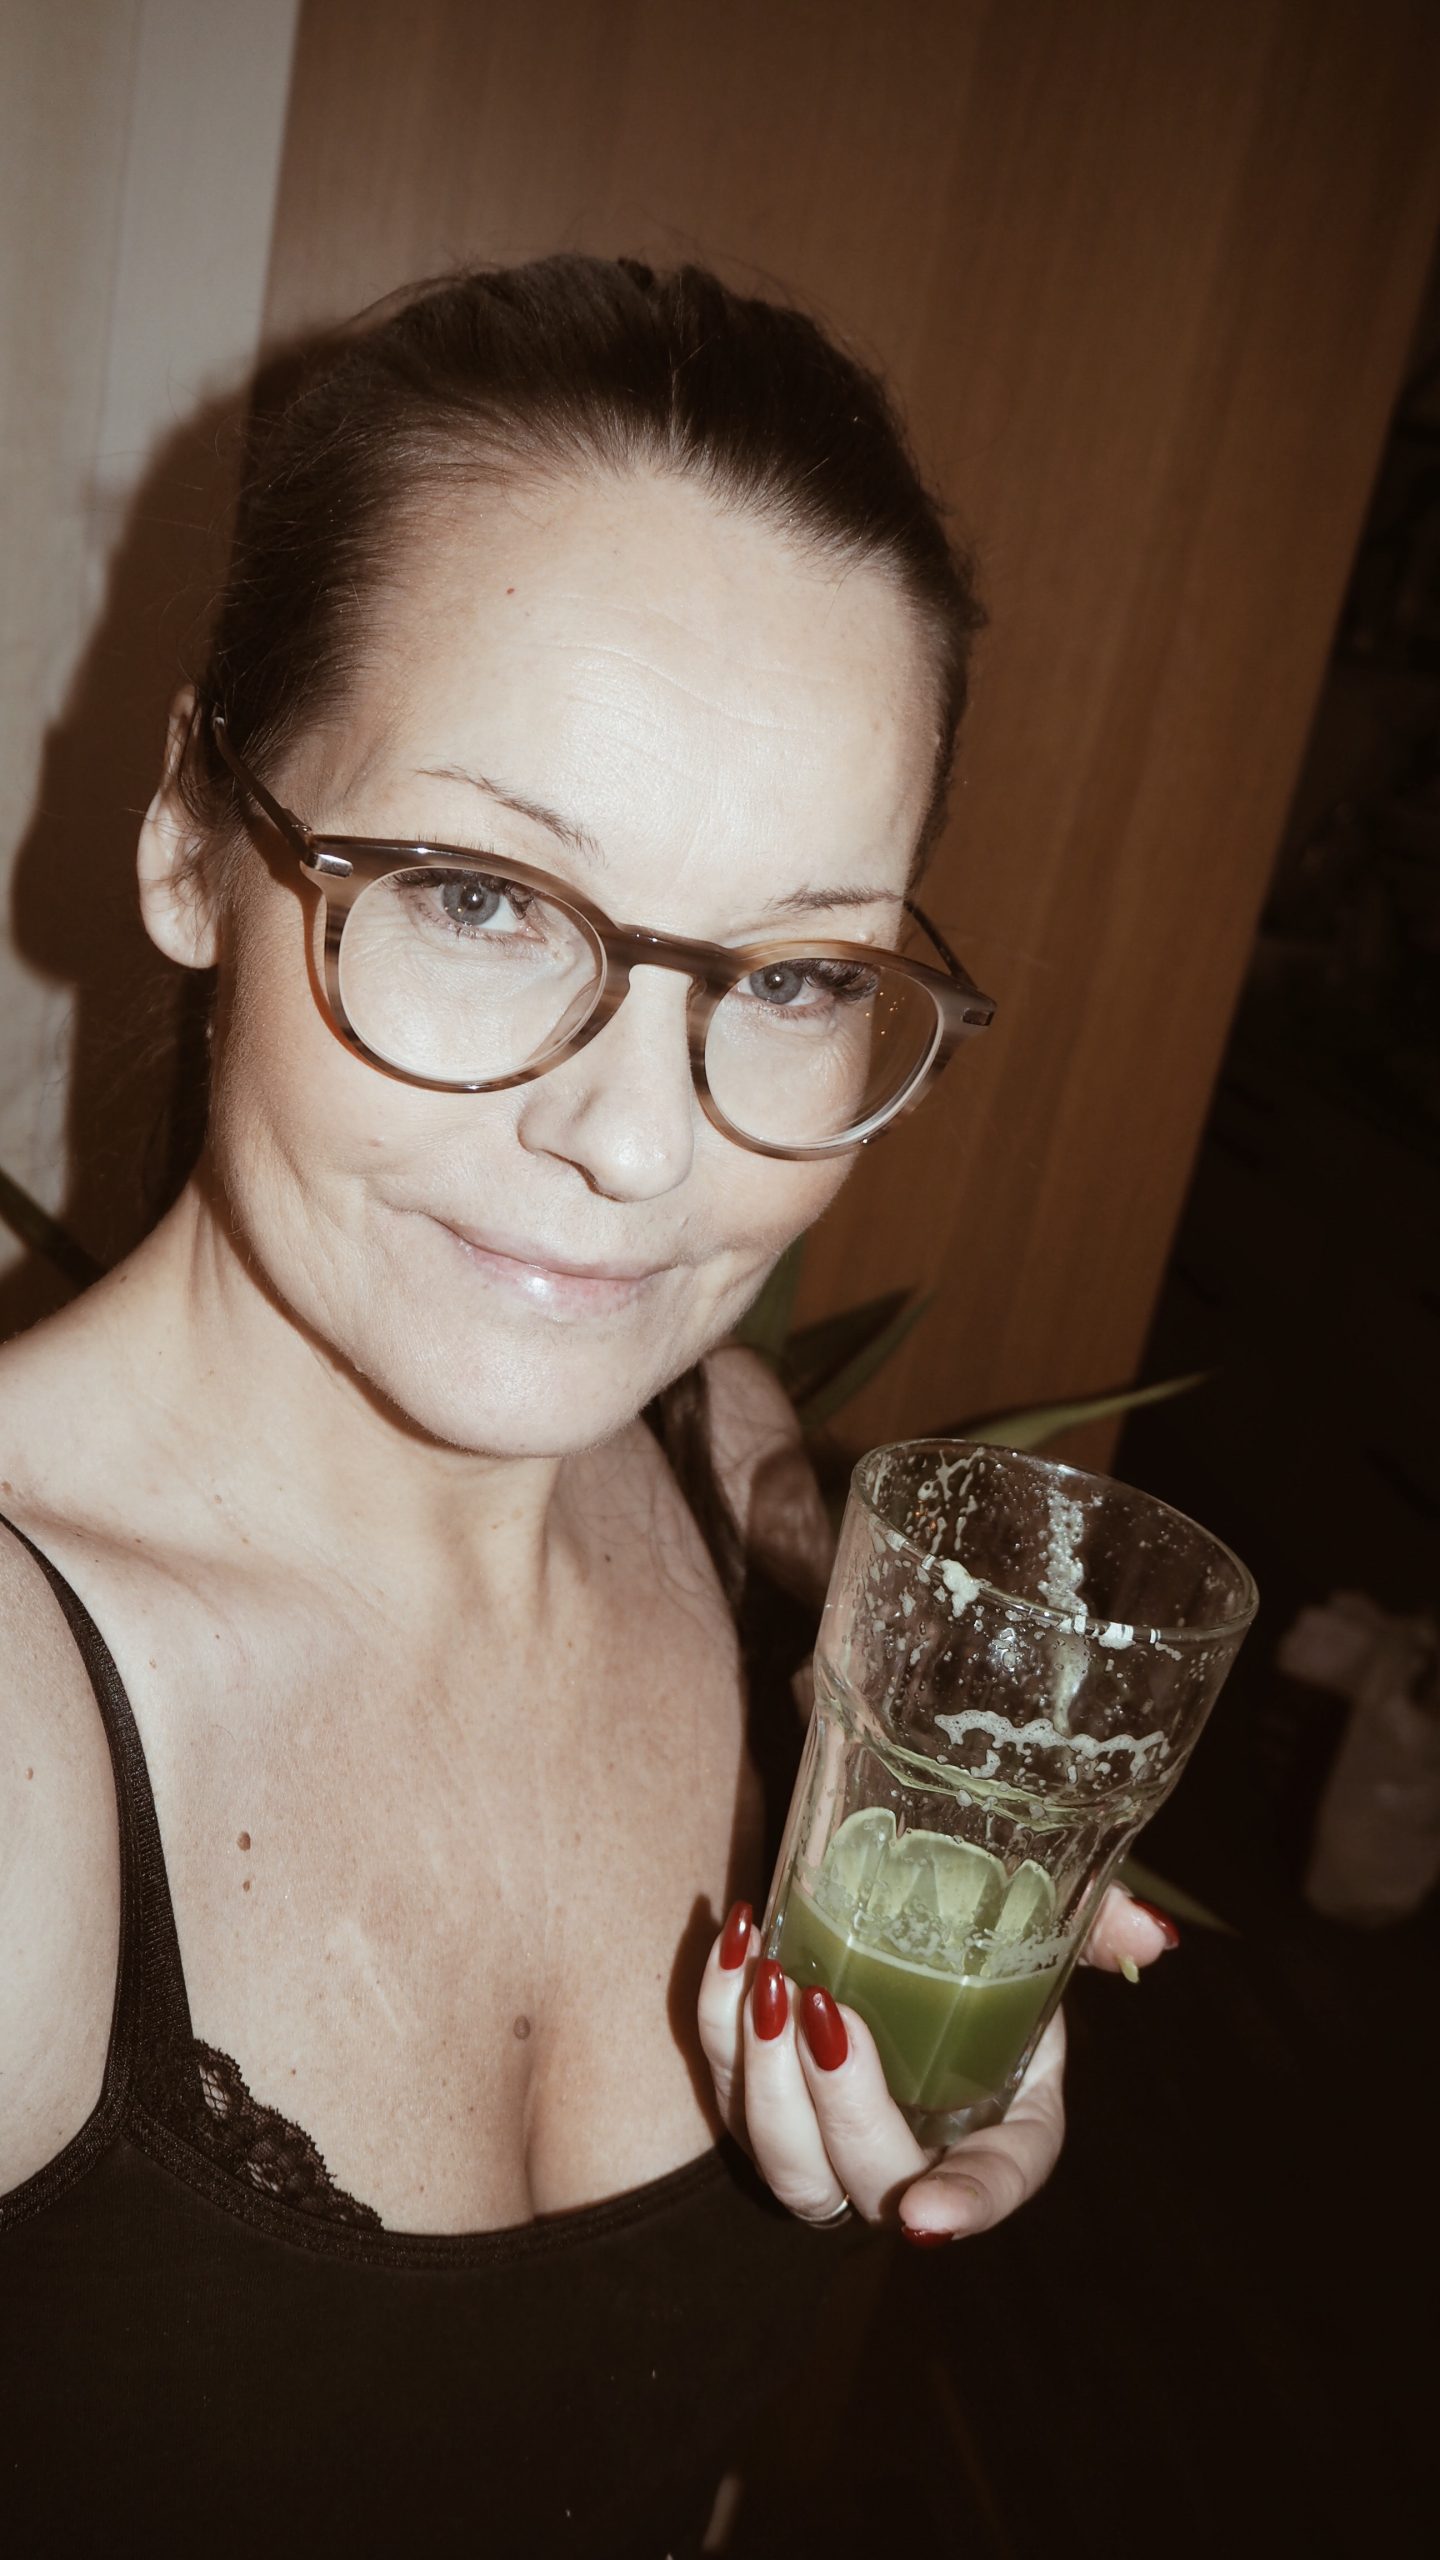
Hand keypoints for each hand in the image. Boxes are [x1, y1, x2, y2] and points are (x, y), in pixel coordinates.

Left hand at [696, 1885, 1177, 2243]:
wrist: (897, 1897)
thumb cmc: (983, 1925)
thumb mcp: (1045, 1921)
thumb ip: (1098, 1924)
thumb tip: (1155, 1936)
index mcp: (1000, 2120)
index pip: (994, 2183)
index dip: (963, 2205)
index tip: (922, 2216)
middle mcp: (911, 2145)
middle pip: (864, 2179)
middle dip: (839, 2109)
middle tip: (828, 2010)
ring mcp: (824, 2131)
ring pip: (779, 2160)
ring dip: (765, 2079)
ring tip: (772, 1981)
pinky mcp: (757, 2093)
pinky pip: (720, 2084)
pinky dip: (716, 2019)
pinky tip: (737, 1946)